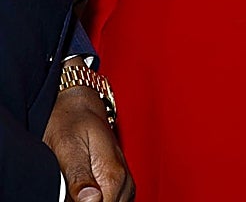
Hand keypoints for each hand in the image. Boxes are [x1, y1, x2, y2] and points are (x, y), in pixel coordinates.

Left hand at [43, 64, 133, 201]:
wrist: (80, 105)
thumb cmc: (70, 122)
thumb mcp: (68, 147)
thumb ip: (80, 176)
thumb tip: (92, 200)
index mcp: (113, 173)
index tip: (69, 194)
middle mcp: (124, 179)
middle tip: (69, 188)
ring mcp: (124, 181)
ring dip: (94, 200)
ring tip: (75, 186)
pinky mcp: (120, 182)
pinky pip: (114, 201)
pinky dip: (101, 198)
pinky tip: (84, 191)